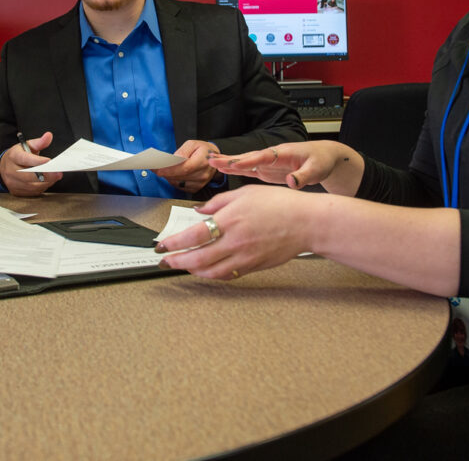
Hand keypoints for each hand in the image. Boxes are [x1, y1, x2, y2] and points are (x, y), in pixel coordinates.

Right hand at [0, 130, 61, 195]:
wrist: (4, 167)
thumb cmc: (18, 156)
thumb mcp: (26, 146)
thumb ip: (39, 142)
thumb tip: (48, 136)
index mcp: (13, 156)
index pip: (25, 159)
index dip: (37, 161)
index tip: (49, 161)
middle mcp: (11, 171)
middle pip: (28, 176)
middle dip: (45, 175)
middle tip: (58, 173)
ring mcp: (13, 183)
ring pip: (32, 186)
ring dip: (46, 182)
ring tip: (55, 177)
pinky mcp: (16, 191)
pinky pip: (32, 192)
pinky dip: (42, 187)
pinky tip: (48, 182)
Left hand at [154, 185, 315, 278]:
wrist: (307, 222)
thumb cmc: (280, 204)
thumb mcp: (245, 193)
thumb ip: (218, 202)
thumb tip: (199, 211)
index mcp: (230, 220)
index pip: (192, 236)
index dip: (172, 244)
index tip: (161, 246)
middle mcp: (235, 241)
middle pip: (197, 259)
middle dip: (176, 262)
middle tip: (165, 262)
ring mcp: (245, 257)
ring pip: (210, 272)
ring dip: (192, 271)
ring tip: (183, 265)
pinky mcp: (254, 266)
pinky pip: (227, 275)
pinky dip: (212, 274)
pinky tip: (206, 269)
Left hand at [156, 139, 218, 193]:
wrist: (214, 159)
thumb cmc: (203, 150)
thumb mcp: (193, 144)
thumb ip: (183, 151)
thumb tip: (174, 159)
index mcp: (203, 161)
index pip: (185, 168)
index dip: (170, 170)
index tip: (158, 169)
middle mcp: (203, 174)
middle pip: (180, 177)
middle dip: (165, 173)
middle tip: (154, 168)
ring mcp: (201, 183)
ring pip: (179, 183)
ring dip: (168, 177)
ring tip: (162, 170)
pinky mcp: (197, 188)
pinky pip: (181, 187)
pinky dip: (174, 181)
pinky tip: (170, 175)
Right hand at [209, 140, 363, 193]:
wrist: (324, 158)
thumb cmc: (321, 161)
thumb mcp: (316, 170)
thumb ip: (303, 176)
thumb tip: (292, 181)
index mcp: (283, 153)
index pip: (262, 157)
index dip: (248, 161)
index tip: (234, 163)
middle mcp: (272, 156)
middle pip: (248, 157)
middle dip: (230, 159)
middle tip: (212, 160)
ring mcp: (268, 163)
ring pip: (245, 162)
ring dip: (229, 163)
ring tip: (211, 162)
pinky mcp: (267, 170)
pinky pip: (248, 169)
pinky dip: (235, 169)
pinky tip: (224, 170)